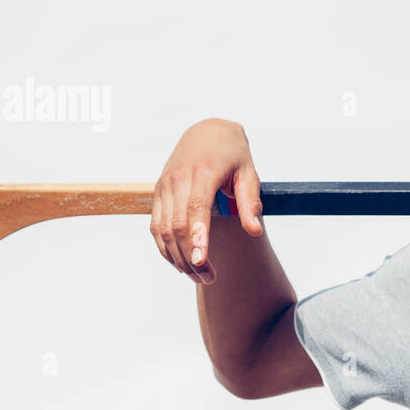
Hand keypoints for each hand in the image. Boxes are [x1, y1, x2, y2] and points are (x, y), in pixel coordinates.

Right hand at [151, 118, 262, 282]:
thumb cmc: (232, 153)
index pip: (196, 208)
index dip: (197, 237)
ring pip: (162, 229)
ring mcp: (164, 185)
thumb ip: (250, 202)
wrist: (207, 131)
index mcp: (202, 172)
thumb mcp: (249, 172)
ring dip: (177, 257)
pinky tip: (181, 262)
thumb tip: (254, 231)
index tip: (202, 261)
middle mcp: (178, 179)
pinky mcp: (158, 191)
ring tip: (198, 276)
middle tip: (208, 278)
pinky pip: (155, 225)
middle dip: (190, 256)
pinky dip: (165, 247)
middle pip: (177, 225)